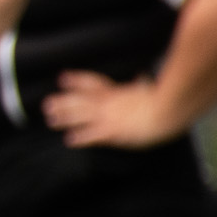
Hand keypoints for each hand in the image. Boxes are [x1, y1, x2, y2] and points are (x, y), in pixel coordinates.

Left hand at [42, 71, 182, 147]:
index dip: (76, 81)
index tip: (62, 78)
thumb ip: (142, 84)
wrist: (170, 109)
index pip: (93, 84)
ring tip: (50, 120)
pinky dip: (81, 137)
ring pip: (82, 116)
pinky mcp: (116, 131)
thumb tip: (141, 76)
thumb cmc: (166, 99)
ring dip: (65, 118)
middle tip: (46, 104)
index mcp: (118, 92)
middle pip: (81, 101)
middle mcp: (110, 103)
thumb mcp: (150, 88)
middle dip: (63, 102)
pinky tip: (69, 140)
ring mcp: (111, 116)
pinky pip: (94, 135)